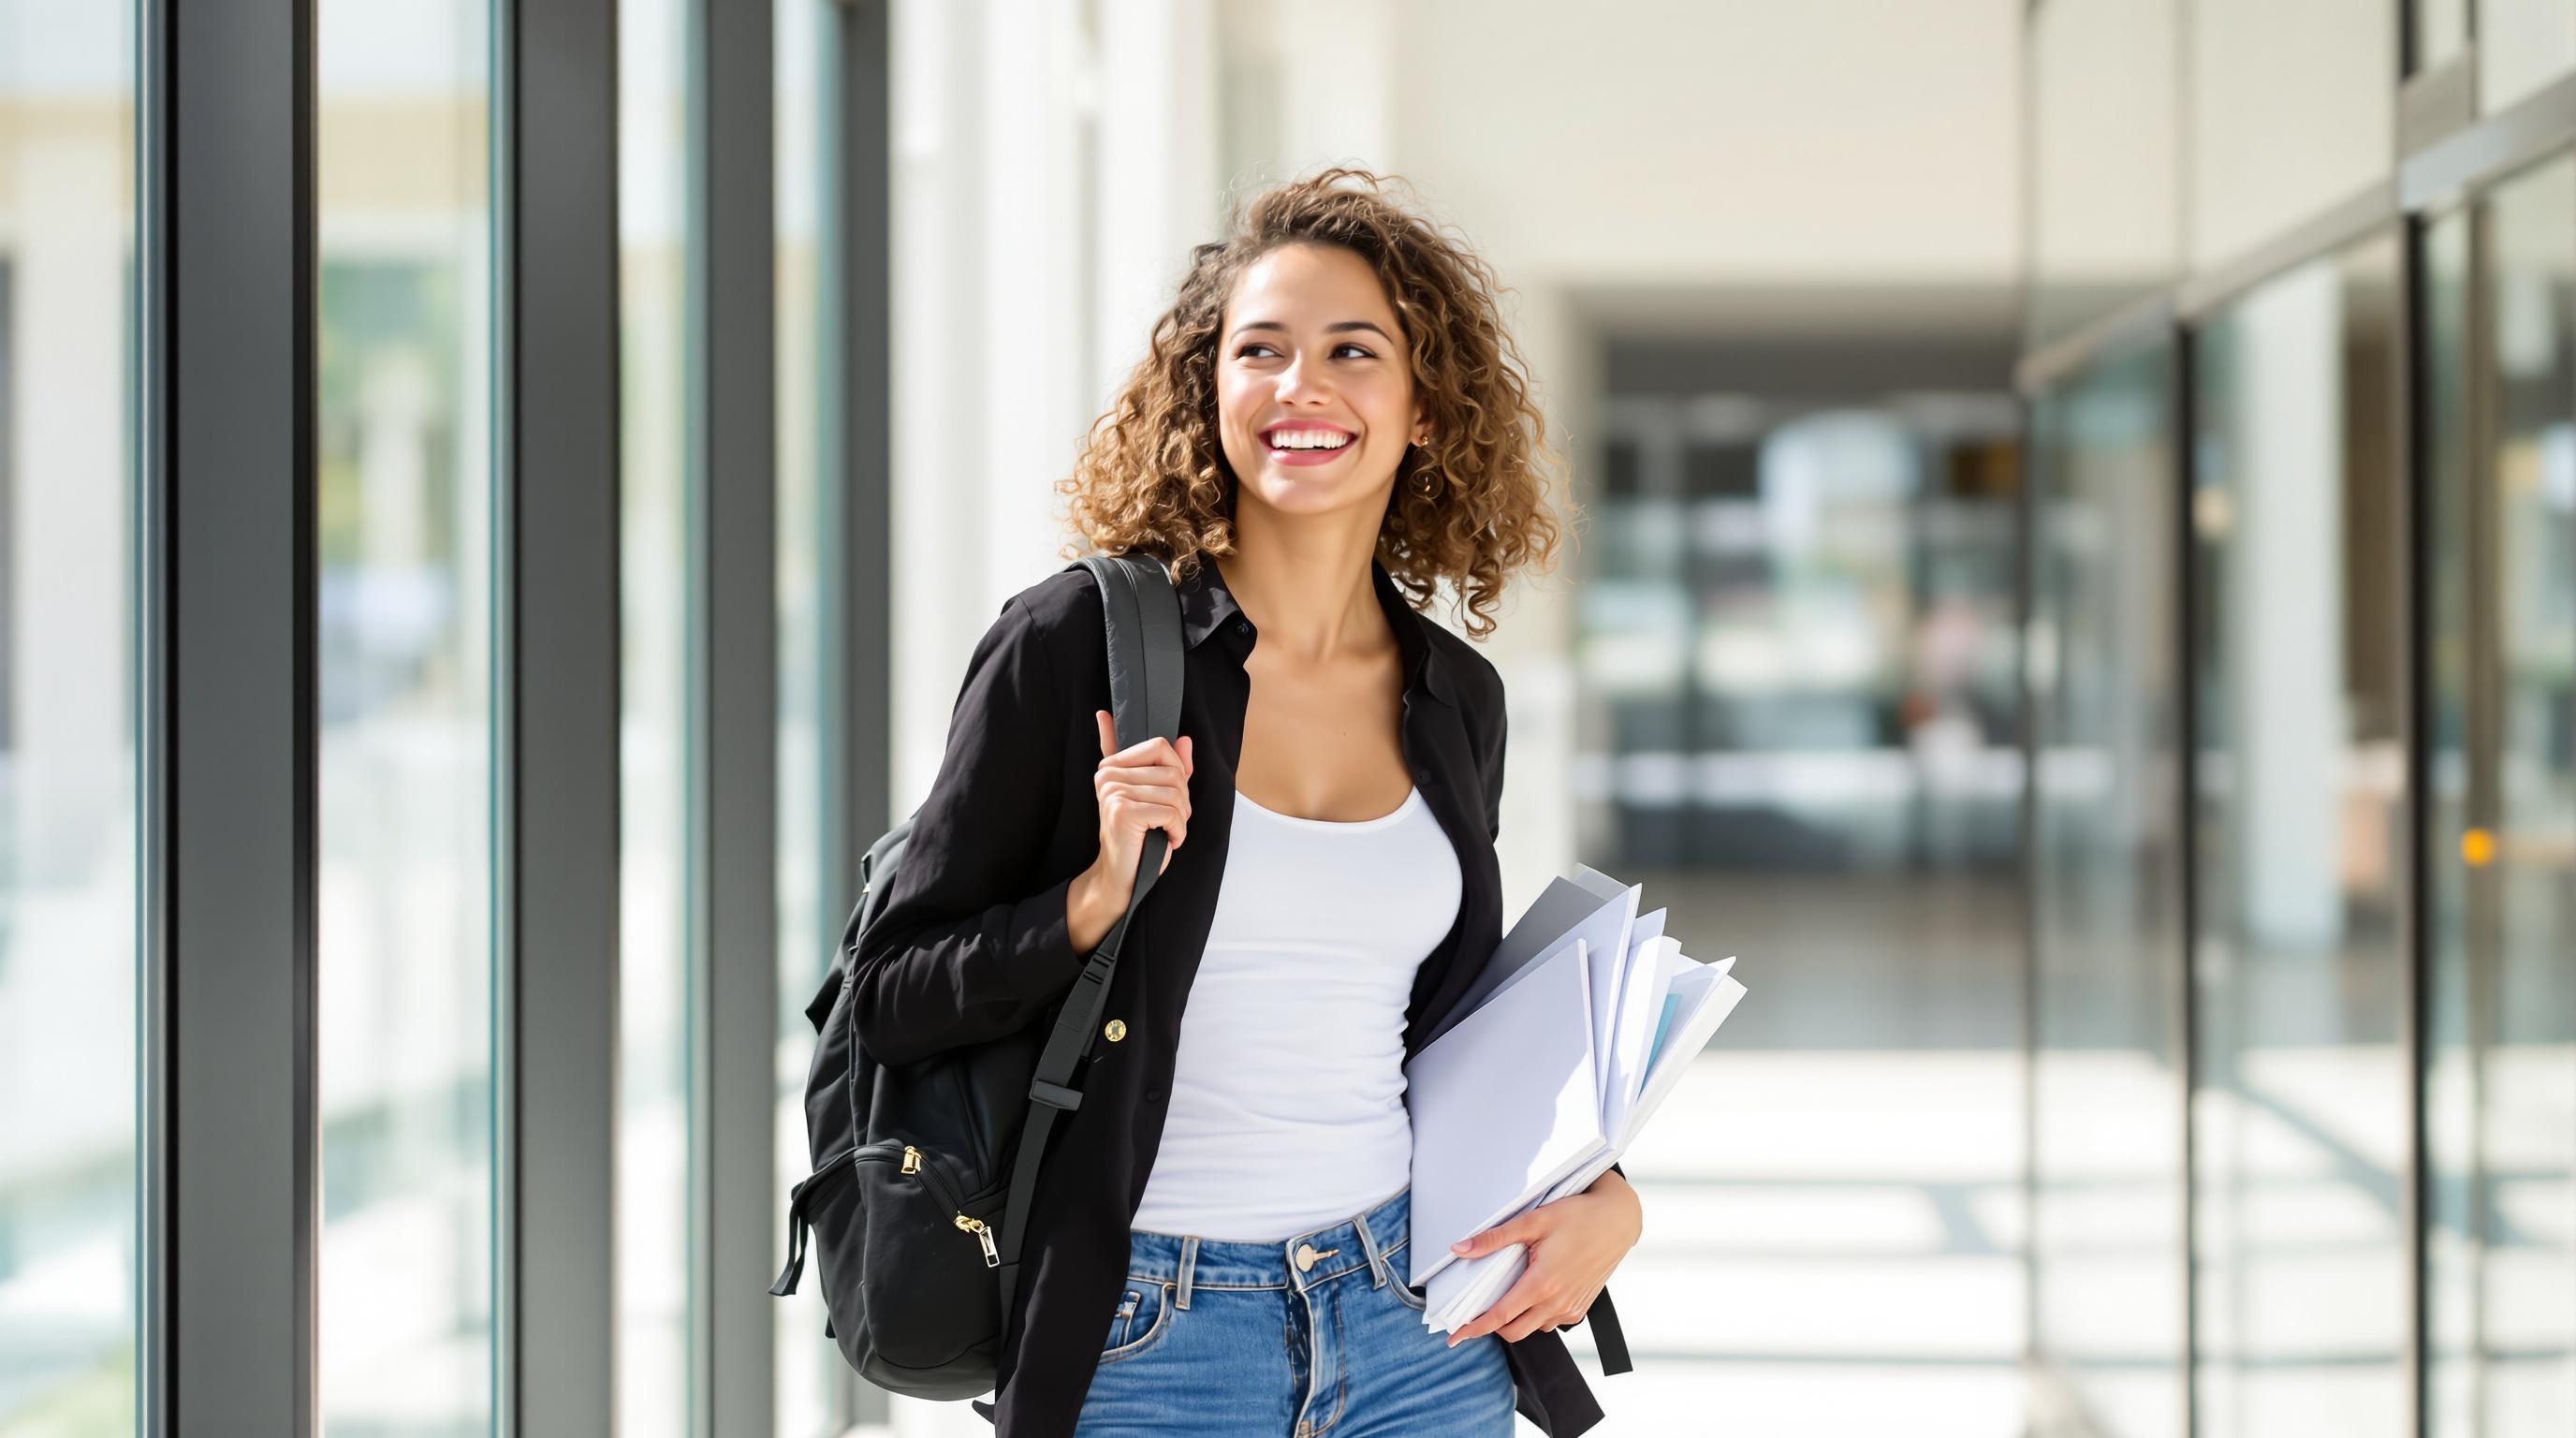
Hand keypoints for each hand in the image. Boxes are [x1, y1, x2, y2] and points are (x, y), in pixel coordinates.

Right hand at [1088, 710, 1191, 890]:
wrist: (1123, 876)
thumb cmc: (1140, 838)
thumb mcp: (1156, 797)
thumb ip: (1168, 767)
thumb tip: (1186, 740)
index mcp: (1112, 766)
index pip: (1160, 747)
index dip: (1177, 773)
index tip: (1167, 797)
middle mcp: (1108, 775)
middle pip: (1172, 772)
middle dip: (1182, 800)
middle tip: (1167, 821)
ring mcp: (1114, 792)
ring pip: (1175, 793)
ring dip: (1181, 818)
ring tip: (1165, 831)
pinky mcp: (1124, 812)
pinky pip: (1171, 813)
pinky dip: (1178, 831)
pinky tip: (1166, 840)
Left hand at [1442, 1171, 1641, 1347]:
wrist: (1618, 1221)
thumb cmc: (1577, 1216)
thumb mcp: (1532, 1221)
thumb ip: (1494, 1239)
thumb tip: (1459, 1249)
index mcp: (1542, 1284)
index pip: (1500, 1317)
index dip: (1473, 1329)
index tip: (1454, 1337)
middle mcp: (1557, 1303)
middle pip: (1514, 1332)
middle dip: (1492, 1327)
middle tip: (1476, 1313)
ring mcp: (1571, 1309)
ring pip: (1533, 1328)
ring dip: (1516, 1320)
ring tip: (1507, 1296)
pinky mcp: (1581, 1308)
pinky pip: (1550, 1322)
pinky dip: (1536, 1315)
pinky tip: (1533, 1292)